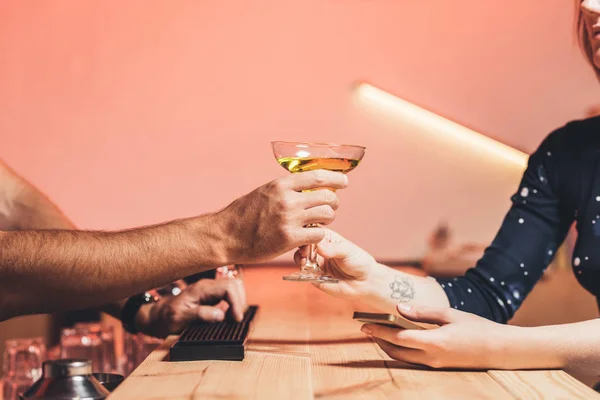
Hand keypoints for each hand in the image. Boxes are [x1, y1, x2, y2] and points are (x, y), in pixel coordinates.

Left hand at [136, 278, 246, 337]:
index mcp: (202, 288)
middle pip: (235, 284)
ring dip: (238, 301)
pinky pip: (229, 293)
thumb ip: (201, 314)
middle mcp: (208, 285)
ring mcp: (211, 289)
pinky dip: (234, 303)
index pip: (228, 288)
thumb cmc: (168, 317)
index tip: (236, 319)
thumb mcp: (181, 318)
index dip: (236, 303)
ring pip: (234, 287)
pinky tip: (230, 315)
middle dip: (240, 301)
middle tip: (237, 319)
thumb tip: (221, 315)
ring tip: (234, 317)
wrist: (159, 315)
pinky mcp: (212, 295)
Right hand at [217, 170, 347, 263]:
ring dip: (327, 219)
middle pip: (327, 196)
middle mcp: (287, 200)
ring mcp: (289, 220)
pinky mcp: (289, 239)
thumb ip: (284, 190)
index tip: (344, 181)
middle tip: (330, 207)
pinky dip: (318, 235)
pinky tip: (311, 236)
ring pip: (326, 215)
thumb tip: (305, 186)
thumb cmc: (242, 215)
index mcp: (280, 185)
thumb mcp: (263, 193)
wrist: (225, 236)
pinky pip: (318, 234)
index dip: (335, 178)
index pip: (317, 176)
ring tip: (319, 222)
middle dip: (333, 202)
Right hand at [294, 228, 386, 299]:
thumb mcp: (347, 251)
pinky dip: (302, 272)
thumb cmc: (359, 261)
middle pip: (302, 243)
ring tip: (304, 261)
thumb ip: (333, 249)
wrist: (365, 282)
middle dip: (300, 245)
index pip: (312, 230)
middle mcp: (318, 249)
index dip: (306, 231)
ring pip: (300, 258)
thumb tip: (319, 247)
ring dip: (299, 258)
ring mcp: (315, 263)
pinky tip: (307, 271)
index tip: (306, 235)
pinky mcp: (314, 276)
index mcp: (325, 237)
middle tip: (305, 251)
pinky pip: (304, 273)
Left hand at [362, 304, 520, 369]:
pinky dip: (401, 351)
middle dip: (379, 340)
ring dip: (388, 347)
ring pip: (403, 358)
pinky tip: (398, 340)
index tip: (365, 324)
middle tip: (366, 328)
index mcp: (434, 342)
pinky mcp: (439, 366)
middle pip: (396, 351)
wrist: (501, 349)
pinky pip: (413, 360)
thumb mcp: (449, 315)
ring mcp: (435, 364)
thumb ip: (423, 312)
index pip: (398, 338)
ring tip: (378, 333)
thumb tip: (399, 307)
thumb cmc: (477, 327)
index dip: (380, 331)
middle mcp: (432, 357)